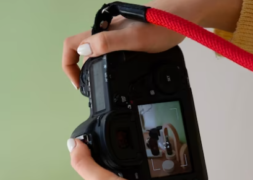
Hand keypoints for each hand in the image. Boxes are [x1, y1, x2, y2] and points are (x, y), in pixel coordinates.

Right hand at [62, 15, 184, 88]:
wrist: (182, 17)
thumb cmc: (161, 26)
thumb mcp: (134, 38)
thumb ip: (108, 42)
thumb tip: (84, 52)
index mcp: (101, 31)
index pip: (71, 46)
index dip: (69, 67)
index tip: (80, 85)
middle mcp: (105, 32)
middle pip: (82, 51)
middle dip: (83, 71)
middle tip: (95, 89)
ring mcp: (117, 35)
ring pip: (97, 53)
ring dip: (97, 69)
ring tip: (109, 86)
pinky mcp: (128, 39)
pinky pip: (112, 53)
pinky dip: (111, 66)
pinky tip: (125, 74)